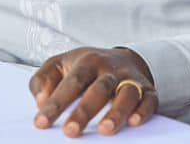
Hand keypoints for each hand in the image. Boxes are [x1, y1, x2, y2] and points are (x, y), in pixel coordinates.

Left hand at [29, 47, 157, 136]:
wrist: (122, 58)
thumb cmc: (85, 68)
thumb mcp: (59, 65)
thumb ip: (43, 80)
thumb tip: (40, 101)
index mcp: (87, 62)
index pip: (71, 83)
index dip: (56, 103)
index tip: (41, 122)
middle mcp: (110, 70)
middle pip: (99, 89)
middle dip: (84, 111)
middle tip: (70, 132)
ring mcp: (130, 79)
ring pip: (126, 93)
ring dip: (117, 112)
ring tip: (105, 130)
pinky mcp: (147, 90)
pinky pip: (149, 99)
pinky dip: (144, 110)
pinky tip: (135, 122)